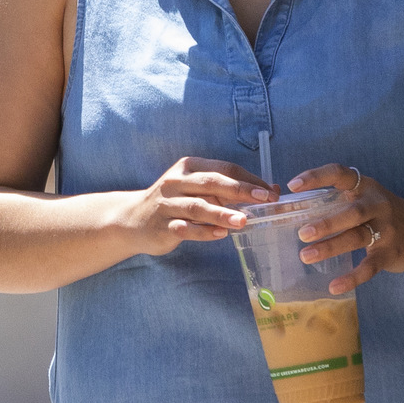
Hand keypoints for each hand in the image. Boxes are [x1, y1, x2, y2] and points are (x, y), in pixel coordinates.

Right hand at [124, 155, 274, 255]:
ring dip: (222, 214)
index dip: (249, 179)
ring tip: (243, 221)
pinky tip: (220, 235)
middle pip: (212, 183)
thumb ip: (229, 190)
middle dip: (240, 190)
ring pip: (198, 206)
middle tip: (264, 199)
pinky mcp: (162, 226)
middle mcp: (176, 182)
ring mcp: (168, 204)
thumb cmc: (175, 202)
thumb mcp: (197, 189)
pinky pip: (185, 229)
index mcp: (189, 167)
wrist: (133, 220)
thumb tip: (270, 191)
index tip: (270, 191)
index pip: (224, 168)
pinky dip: (203, 232)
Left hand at [287, 163, 403, 296]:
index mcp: (365, 187)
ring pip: (357, 238)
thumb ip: (337, 201)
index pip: (340, 174)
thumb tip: (292, 210)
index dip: (317, 177)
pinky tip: (334, 286)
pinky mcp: (390, 253)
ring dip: (331, 247)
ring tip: (306, 256)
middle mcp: (377, 205)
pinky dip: (352, 277)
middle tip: (302, 233)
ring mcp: (386, 230)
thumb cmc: (383, 214)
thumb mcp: (366, 198)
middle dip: (327, 222)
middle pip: (352, 212)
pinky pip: (369, 266)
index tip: (293, 185)